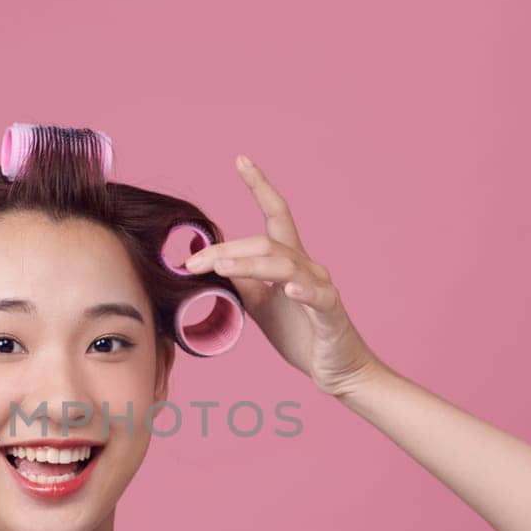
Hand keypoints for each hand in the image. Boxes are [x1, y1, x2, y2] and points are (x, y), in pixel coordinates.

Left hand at [184, 155, 383, 398]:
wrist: (338, 370)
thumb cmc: (302, 335)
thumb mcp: (262, 306)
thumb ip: (243, 283)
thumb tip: (214, 264)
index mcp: (289, 262)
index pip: (275, 214)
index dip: (259, 186)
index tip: (241, 160)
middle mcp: (307, 267)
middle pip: (266, 242)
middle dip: (226, 250)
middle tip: (193, 263)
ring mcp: (321, 288)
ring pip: (284, 264)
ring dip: (250, 264)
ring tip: (221, 268)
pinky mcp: (331, 314)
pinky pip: (318, 296)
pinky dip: (303, 289)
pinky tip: (287, 288)